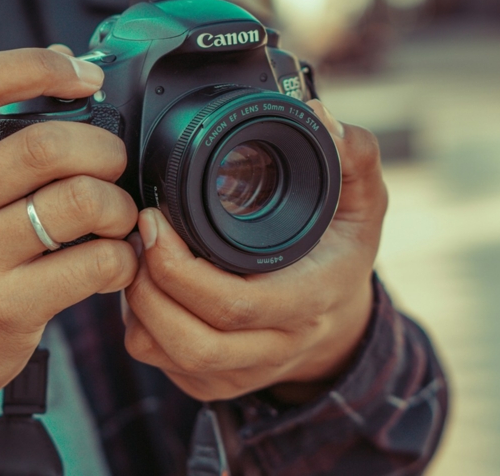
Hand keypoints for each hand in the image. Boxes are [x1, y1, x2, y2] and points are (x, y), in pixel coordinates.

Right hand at [0, 47, 138, 441]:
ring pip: (80, 202)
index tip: (87, 76)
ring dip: (120, 207)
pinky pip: (95, 263)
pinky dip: (123, 258)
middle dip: (105, 150)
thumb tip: (64, 58)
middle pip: (47, 146)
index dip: (39, 66)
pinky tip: (113, 263)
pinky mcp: (4, 309)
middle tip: (114, 167)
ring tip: (116, 219)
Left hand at [123, 101, 386, 402]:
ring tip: (138, 254)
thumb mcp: (363, 203)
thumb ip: (352, 156)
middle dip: (147, 286)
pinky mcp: (212, 384)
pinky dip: (139, 321)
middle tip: (137, 234)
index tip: (155, 220)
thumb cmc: (340, 255)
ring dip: (137, 304)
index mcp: (310, 301)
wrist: (339, 322)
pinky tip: (149, 284)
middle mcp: (276, 346)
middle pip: (191, 340)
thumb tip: (321, 115)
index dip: (183, 269)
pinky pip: (157, 360)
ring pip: (165, 354)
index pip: (237, 305)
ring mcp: (242, 372)